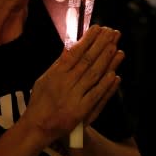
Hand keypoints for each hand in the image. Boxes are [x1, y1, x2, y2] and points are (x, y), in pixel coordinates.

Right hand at [23, 26, 123, 145]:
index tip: (99, 28)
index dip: (88, 40)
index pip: (75, 52)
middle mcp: (65, 83)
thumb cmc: (40, 102)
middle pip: (87, 61)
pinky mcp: (81, 112)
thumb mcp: (44, 79)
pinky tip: (115, 73)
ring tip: (117, 47)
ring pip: (94, 75)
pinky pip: (96, 95)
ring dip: (107, 60)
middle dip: (101, 45)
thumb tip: (72, 47)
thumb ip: (59, 64)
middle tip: (113, 33)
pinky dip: (106, 85)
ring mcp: (74, 97)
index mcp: (56, 73)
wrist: (37, 127)